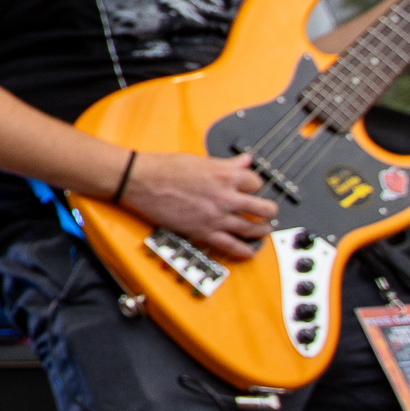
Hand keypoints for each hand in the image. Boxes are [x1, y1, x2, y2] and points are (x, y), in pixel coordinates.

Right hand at [121, 152, 276, 262]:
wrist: (141, 181)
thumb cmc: (164, 168)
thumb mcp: (200, 159)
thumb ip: (226, 163)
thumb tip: (244, 160)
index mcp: (225, 175)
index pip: (257, 182)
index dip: (257, 185)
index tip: (254, 188)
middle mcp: (225, 196)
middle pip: (263, 207)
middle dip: (269, 210)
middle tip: (268, 212)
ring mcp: (216, 216)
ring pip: (252, 228)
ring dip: (261, 230)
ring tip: (264, 230)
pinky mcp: (204, 232)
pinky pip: (231, 245)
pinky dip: (244, 250)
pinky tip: (249, 251)